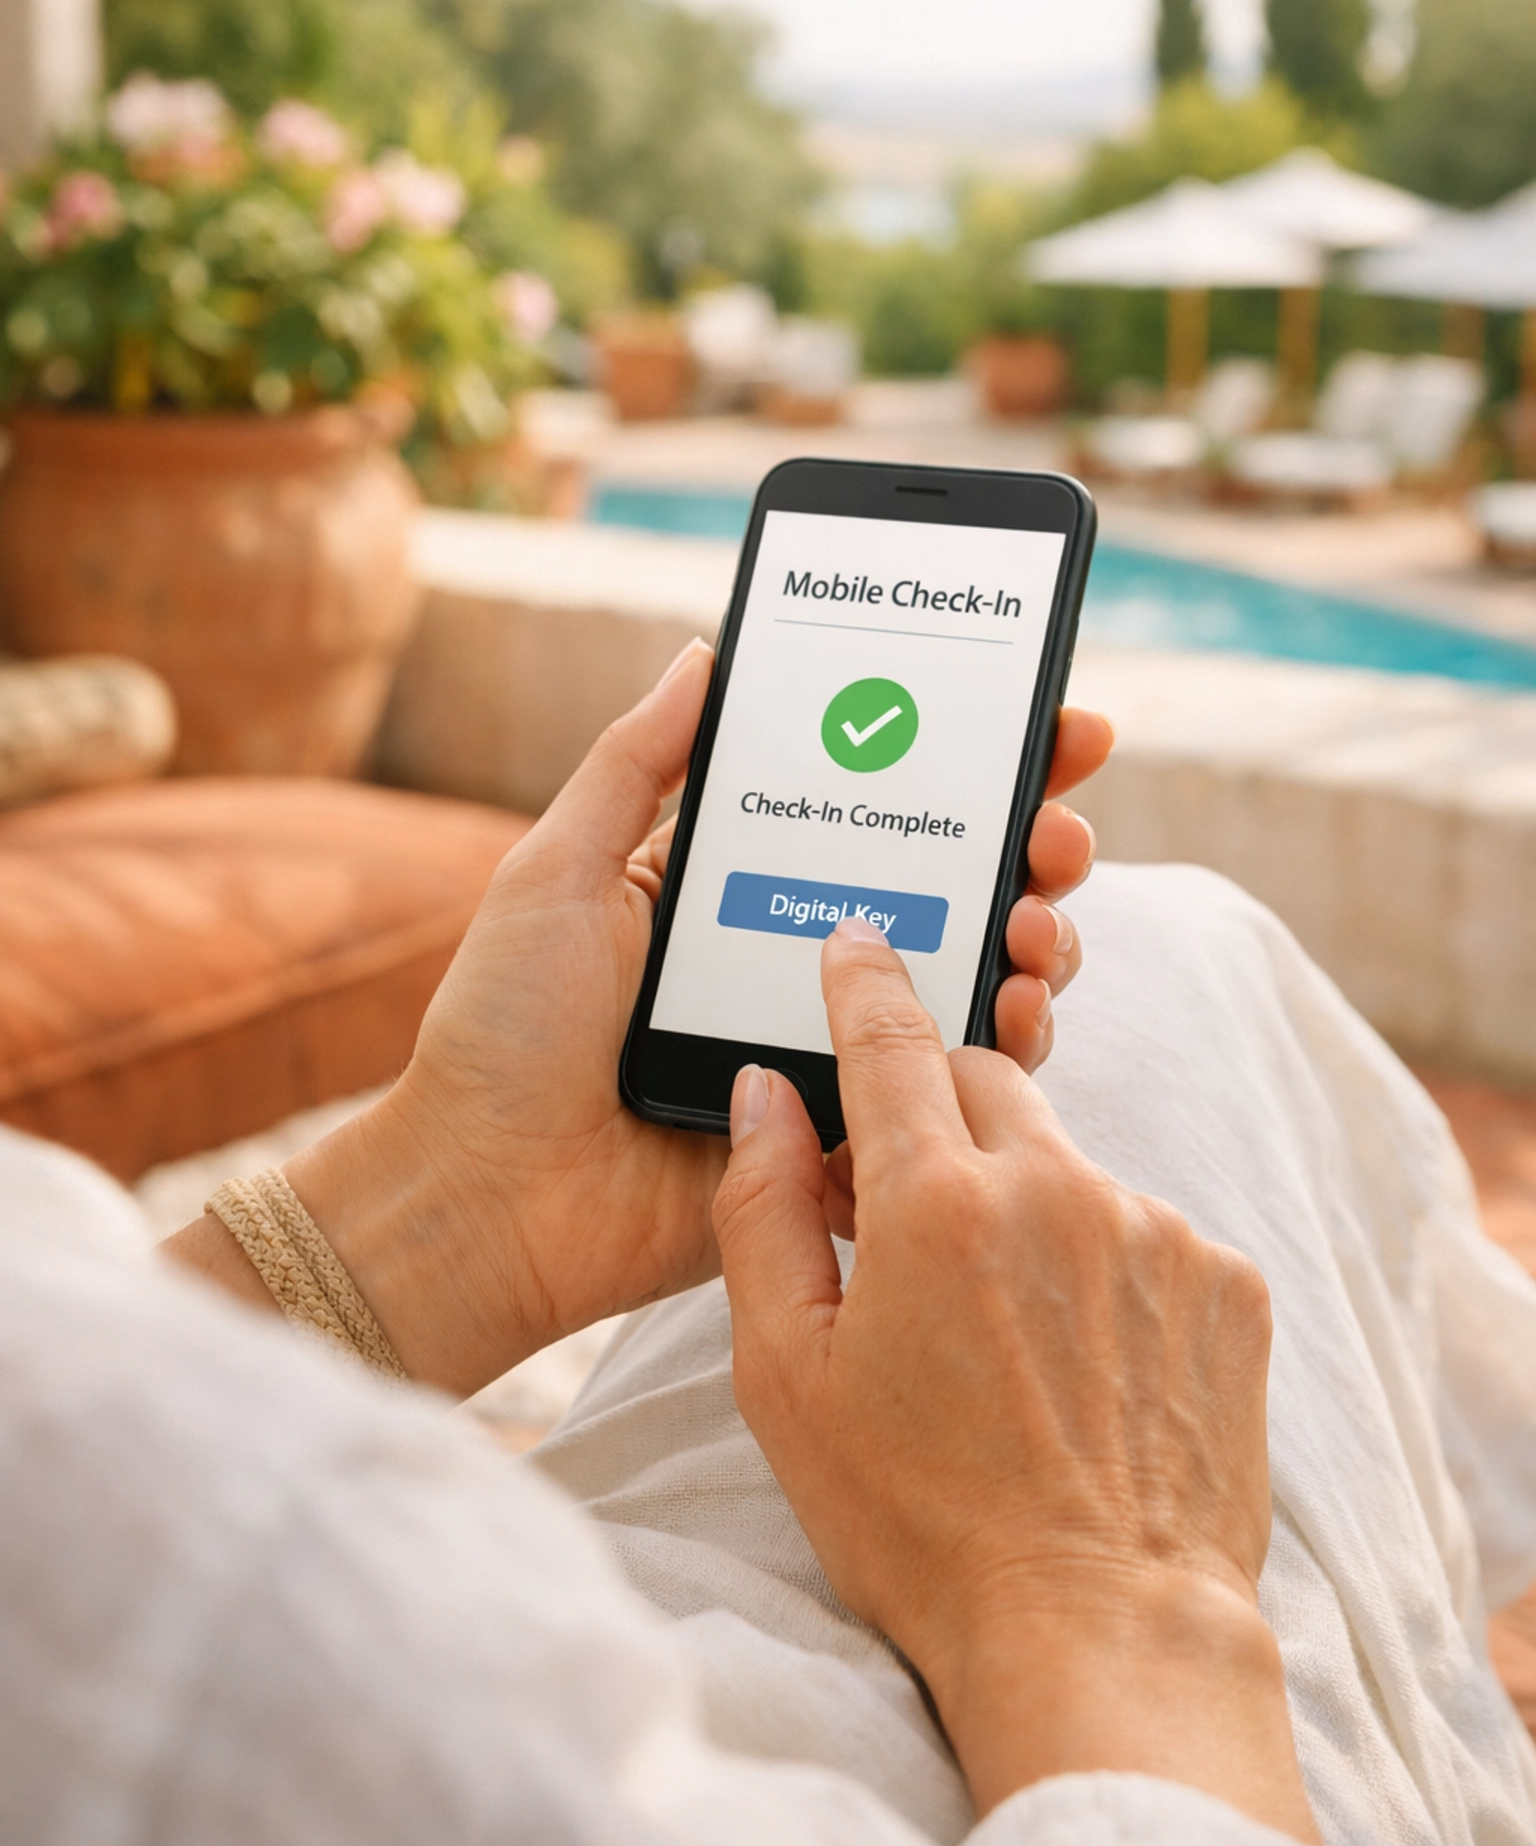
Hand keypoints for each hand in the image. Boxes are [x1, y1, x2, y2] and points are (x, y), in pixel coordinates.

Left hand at [164, 641, 1111, 1395]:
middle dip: (1033, 845)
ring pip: (975, 981)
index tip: (1050, 719)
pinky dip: (1008, 1046)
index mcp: (743, 884)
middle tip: (1058, 831)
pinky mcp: (846, 1133)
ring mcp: (832, 1047)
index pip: (878, 806)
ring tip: (1034, 925)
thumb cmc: (506, 1028)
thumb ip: (639, 762)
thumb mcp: (562, 868)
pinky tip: (1017, 1012)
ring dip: (1035, 938)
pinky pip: (954, 1090)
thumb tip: (706, 651)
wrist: (489, 1194)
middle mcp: (804, 957)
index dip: (973, 760)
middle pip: (955, 886)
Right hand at [712, 921, 1317, 1843]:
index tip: (858, 941)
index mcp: (935, 1203)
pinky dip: (1098, 1258)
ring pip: (1064, 1158)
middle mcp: (1055, 1187)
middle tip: (905, 1200)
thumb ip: (760, 1212)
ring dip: (1022, 1199)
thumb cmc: (920, 1521)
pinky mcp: (1225, 1278)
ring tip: (1000, 1328)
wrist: (1101, 1633)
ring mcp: (1153, 1228)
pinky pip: (1141, 1224)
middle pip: (984, 1080)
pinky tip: (1077, 1357)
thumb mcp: (786, 1376)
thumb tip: (762, 1095)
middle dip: (936, 1111)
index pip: (888, 1039)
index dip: (864, 979)